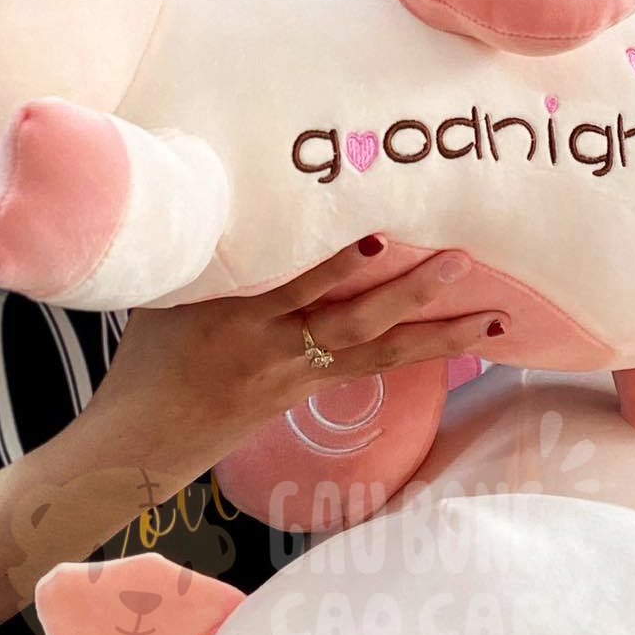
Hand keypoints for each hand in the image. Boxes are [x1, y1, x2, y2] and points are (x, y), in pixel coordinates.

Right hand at [85, 235, 504, 486]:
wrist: (141, 441)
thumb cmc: (149, 358)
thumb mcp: (168, 295)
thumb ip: (212, 254)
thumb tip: (239, 192)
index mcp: (234, 319)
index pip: (295, 287)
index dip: (337, 265)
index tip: (379, 236)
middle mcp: (275, 349)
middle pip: (354, 323)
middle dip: (411, 294)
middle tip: (460, 261)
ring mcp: (296, 377)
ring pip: (379, 355)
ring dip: (440, 338)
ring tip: (494, 319)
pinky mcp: (306, 394)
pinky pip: (370, 370)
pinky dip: (416, 352)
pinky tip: (459, 342)